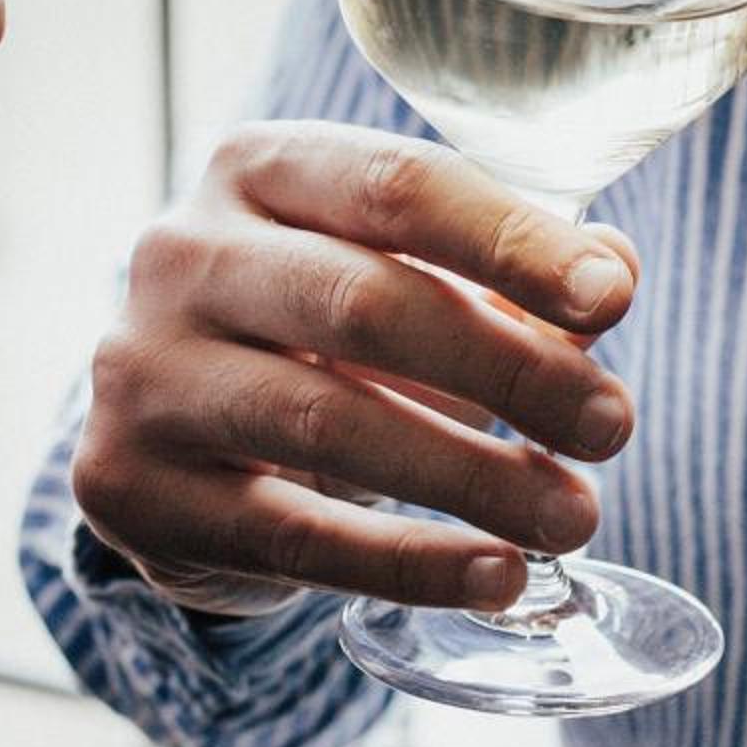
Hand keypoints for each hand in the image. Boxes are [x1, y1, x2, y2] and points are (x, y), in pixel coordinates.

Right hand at [72, 120, 637, 617]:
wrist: (178, 434)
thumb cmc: (321, 334)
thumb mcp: (407, 278)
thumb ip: (509, 273)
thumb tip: (612, 273)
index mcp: (258, 169)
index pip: (395, 187)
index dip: (510, 241)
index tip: (611, 298)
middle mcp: (182, 254)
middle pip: (361, 303)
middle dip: (507, 368)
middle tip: (611, 425)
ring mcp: (146, 372)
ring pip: (326, 422)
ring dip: (473, 476)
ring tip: (574, 516)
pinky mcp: (134, 487)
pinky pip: (291, 536)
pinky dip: (408, 562)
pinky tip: (498, 577)